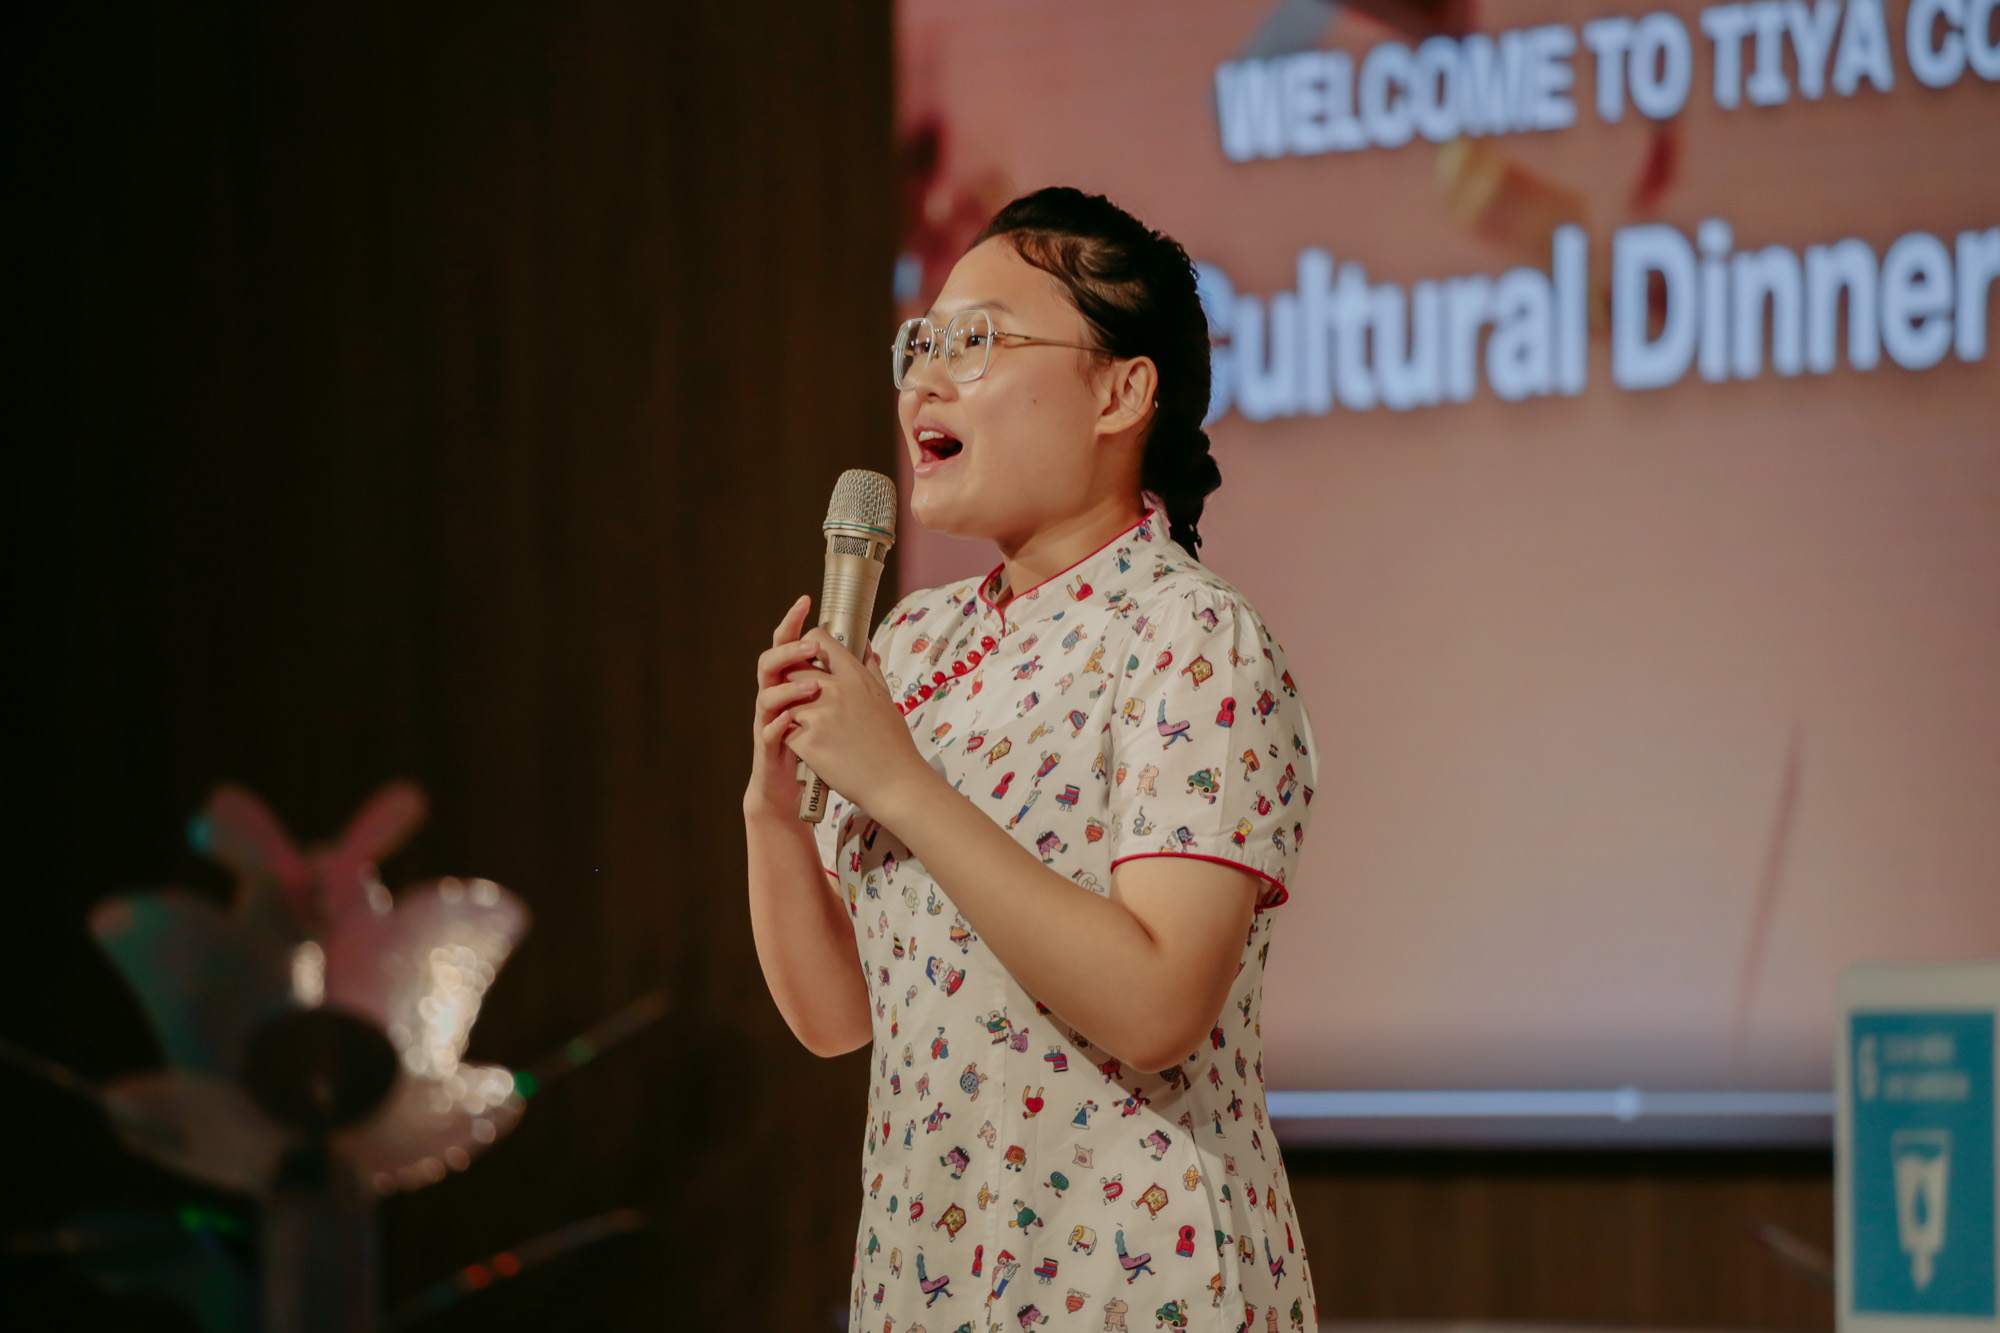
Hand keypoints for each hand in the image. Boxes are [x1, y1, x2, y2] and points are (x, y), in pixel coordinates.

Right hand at [745, 595, 825, 818]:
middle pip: (771, 662)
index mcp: (792, 683)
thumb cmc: (818, 742)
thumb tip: (864, 645)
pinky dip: (778, 725)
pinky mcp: (769, 748)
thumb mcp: (833, 706)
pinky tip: (789, 720)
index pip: (789, 644)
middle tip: (812, 646)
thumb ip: (843, 675)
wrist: (794, 785)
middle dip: (789, 650)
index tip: (806, 600)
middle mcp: (776, 697)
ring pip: (766, 695)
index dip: (793, 621)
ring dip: (788, 687)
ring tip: (812, 686)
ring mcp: (769, 721)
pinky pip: (768, 733)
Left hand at [777, 627, 934, 815]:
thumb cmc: (893, 743)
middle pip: (793, 669)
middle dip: (793, 681)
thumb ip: (870, 669)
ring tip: (811, 725)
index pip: (817, 639)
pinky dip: (793, 736)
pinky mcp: (806, 742)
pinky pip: (785, 729)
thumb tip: (864, 647)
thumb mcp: (885, 698)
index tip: (810, 659)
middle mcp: (835, 690)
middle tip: (805, 698)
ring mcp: (818, 716)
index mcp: (855, 676)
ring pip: (785, 700)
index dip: (808, 646)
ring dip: (792, 710)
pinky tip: (810, 745)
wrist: (894, 783)